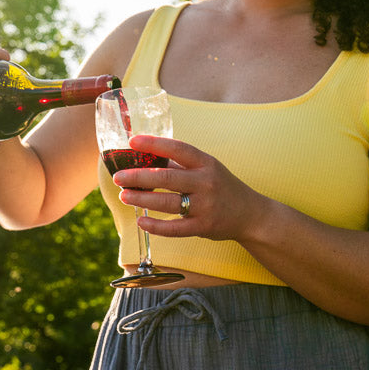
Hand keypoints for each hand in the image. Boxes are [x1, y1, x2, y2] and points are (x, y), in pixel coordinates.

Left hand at [112, 135, 268, 241]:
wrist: (250, 214)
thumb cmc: (221, 186)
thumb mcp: (206, 169)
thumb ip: (179, 165)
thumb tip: (144, 157)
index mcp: (206, 163)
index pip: (178, 149)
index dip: (154, 144)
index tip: (132, 141)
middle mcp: (206, 182)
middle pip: (167, 177)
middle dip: (139, 177)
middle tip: (118, 177)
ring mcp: (205, 205)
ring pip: (168, 202)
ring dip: (142, 199)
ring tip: (124, 195)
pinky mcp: (203, 226)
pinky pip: (175, 228)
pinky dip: (156, 226)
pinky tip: (141, 221)